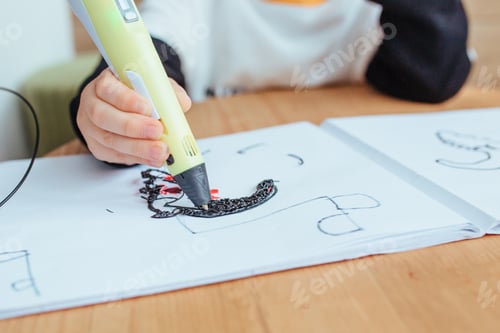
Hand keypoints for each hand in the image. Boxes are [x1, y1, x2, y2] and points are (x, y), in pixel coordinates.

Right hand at [77, 68, 191, 166]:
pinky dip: (136, 158)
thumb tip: (182, 103)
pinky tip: (152, 158)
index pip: (109, 90)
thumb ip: (167, 91)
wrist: (127, 108)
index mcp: (104, 84)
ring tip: (160, 151)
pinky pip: (114, 155)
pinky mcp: (98, 147)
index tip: (148, 108)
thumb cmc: (138, 94)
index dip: (127, 100)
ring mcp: (92, 128)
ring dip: (138, 148)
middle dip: (134, 127)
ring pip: (110, 140)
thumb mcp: (154, 85)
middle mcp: (92, 104)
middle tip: (157, 131)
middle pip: (104, 117)